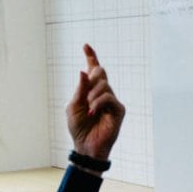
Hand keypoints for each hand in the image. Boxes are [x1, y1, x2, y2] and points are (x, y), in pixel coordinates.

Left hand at [66, 44, 124, 159]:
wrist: (85, 145)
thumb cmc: (79, 127)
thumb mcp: (73, 106)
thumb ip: (79, 89)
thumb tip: (84, 71)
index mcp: (90, 90)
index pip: (93, 70)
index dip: (91, 57)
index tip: (86, 46)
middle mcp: (103, 93)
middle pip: (100, 72)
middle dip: (91, 79)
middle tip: (85, 95)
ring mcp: (112, 100)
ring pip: (104, 84)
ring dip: (92, 95)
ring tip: (89, 109)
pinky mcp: (118, 110)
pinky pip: (109, 97)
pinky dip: (98, 102)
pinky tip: (94, 111)